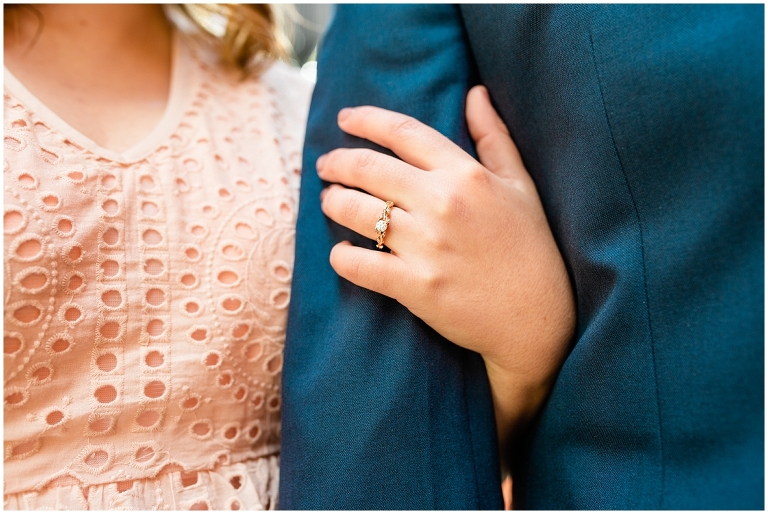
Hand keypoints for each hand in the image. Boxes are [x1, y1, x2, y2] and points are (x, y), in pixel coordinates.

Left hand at [318, 86, 575, 456]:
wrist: (536, 318)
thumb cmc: (531, 247)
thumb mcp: (520, 185)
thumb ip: (494, 137)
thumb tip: (475, 92)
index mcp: (466, 174)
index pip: (403, 132)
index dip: (366, 120)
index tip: (344, 119)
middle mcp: (442, 204)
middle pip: (368, 168)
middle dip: (337, 163)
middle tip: (326, 166)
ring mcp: (427, 246)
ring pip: (356, 212)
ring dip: (333, 203)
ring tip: (329, 202)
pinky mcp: (415, 286)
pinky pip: (359, 265)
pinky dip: (341, 257)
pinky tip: (341, 253)